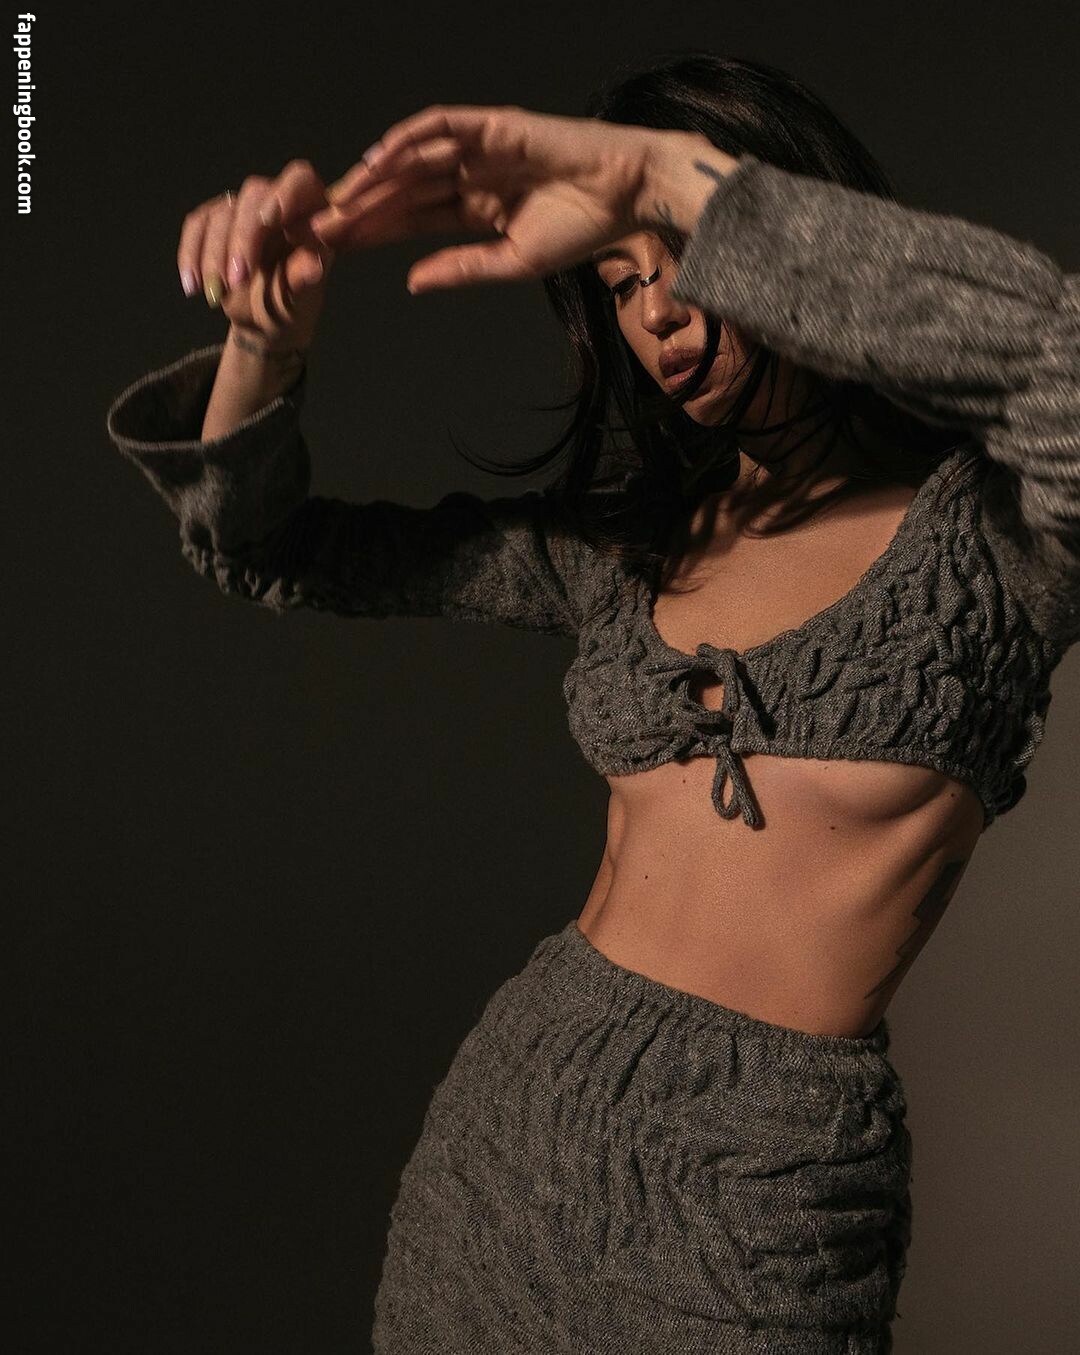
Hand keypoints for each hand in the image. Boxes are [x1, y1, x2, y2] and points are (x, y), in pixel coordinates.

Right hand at [177, 159, 336, 350]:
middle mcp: (276, 200)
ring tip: (218, 292)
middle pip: (254, 194)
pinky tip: (193, 285)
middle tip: (238, 279)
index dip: (286, 193)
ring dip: (216, 255)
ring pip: (222, 213)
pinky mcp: (214, 220)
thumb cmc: (292, 304)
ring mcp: (243, 208)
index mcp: (310, 212)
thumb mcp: (300, 299)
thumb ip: (304, 279)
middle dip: (243, 238)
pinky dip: (191, 255)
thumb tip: (314, 265)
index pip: (301, 181)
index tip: (270, 219)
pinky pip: (197, 225)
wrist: (265, 321)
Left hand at [307, 104, 684, 292]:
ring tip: (336, 202)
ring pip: (411, 161)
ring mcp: (477, 147)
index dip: (372, 234)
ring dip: (372, 180)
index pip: (410, 219)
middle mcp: (468, 174)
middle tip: (316, 228)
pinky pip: (438, 128)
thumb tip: (410, 283)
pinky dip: (405, 141)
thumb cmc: (582, 229)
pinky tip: (375, 162)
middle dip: (359, 208)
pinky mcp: (490, 124)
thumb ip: (461, 269)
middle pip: (401, 190)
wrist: (626, 194)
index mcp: (473, 208)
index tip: (334, 252)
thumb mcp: (512, 261)